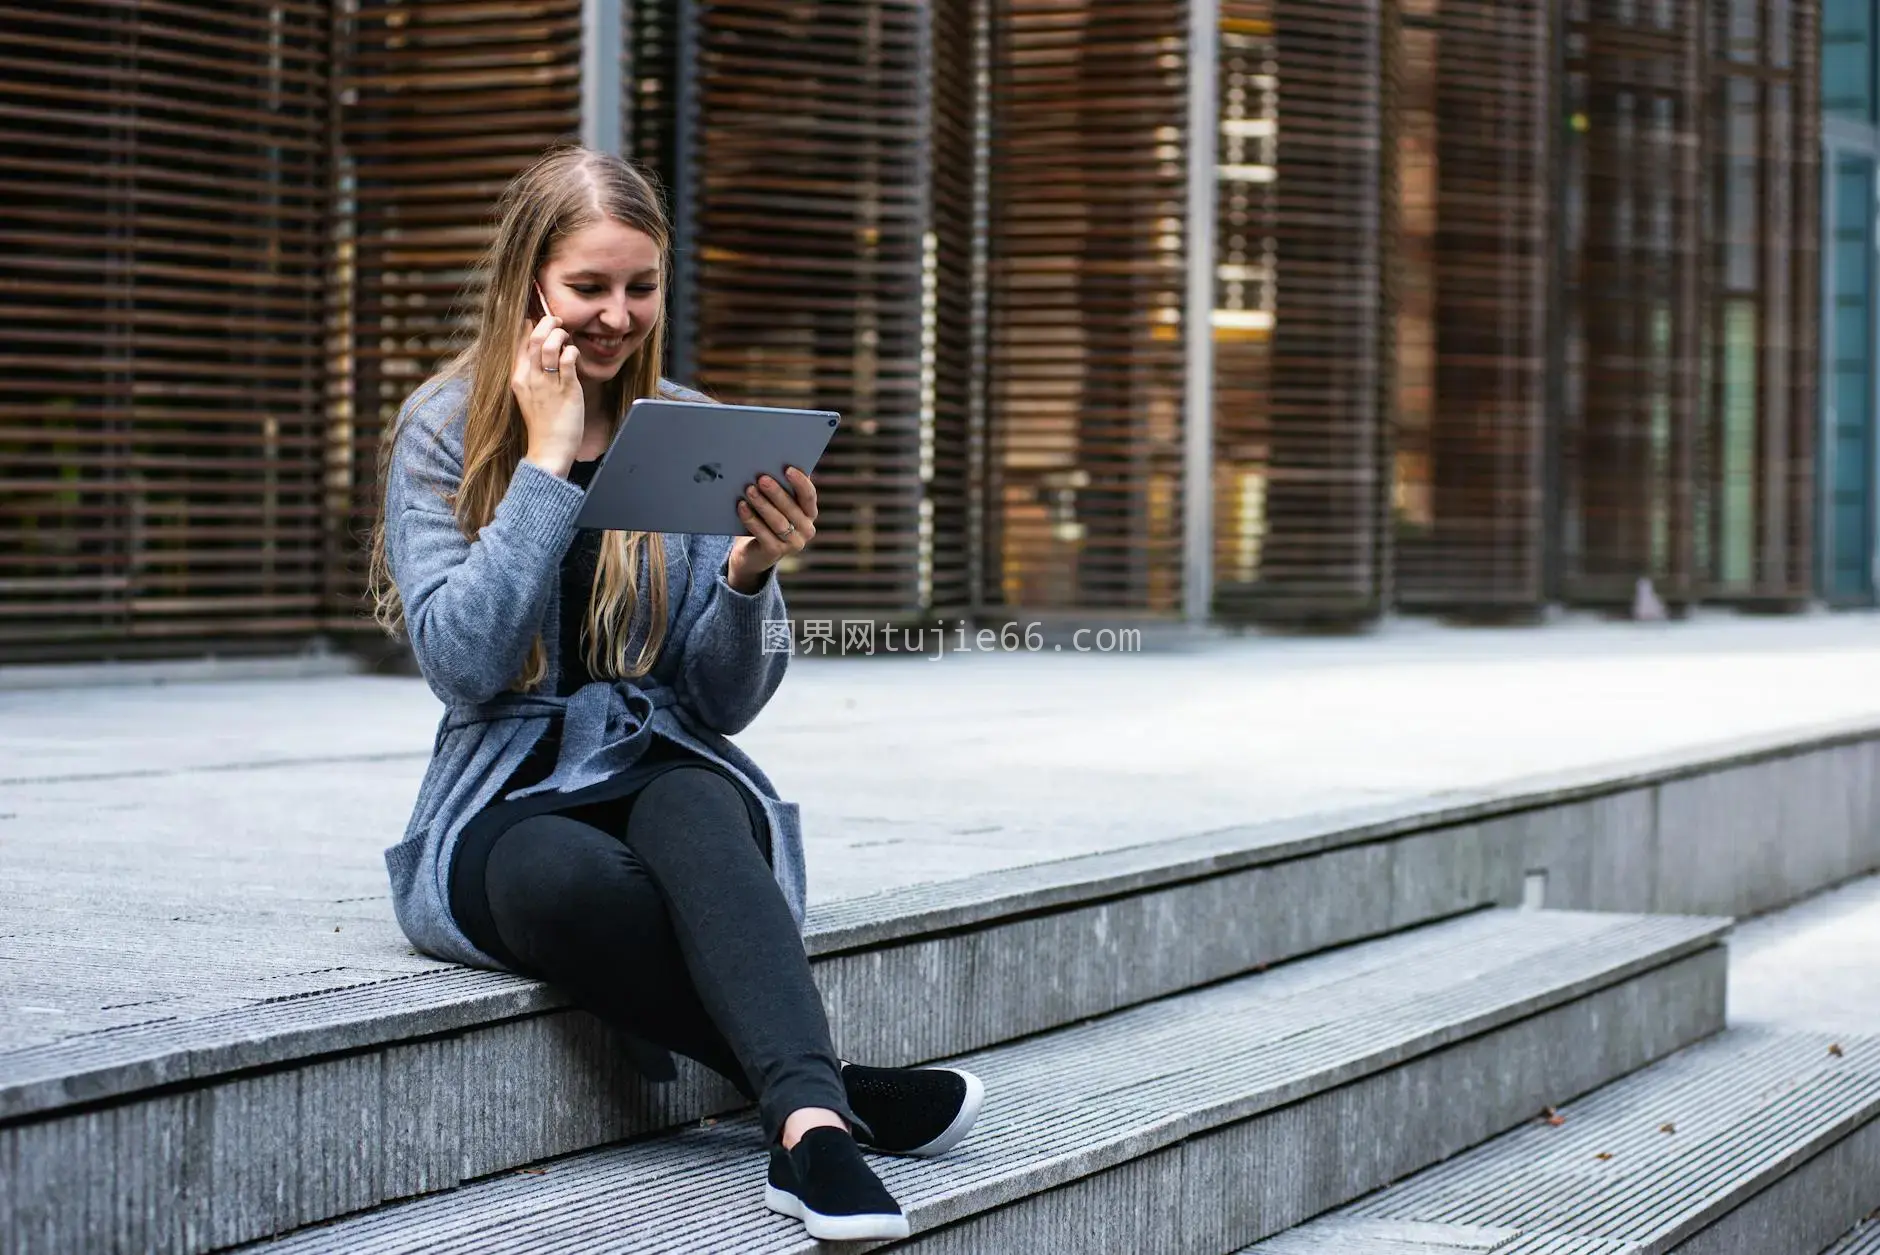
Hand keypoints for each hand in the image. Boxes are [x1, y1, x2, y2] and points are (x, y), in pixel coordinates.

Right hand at [510, 312, 584, 476]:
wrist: (549, 451)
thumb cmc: (543, 424)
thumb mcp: (529, 396)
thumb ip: (531, 374)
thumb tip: (539, 352)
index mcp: (518, 378)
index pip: (519, 343)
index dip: (529, 326)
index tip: (538, 320)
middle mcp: (530, 379)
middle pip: (534, 339)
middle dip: (547, 323)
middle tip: (557, 320)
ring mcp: (548, 384)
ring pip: (549, 345)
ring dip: (560, 334)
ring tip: (566, 336)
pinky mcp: (567, 390)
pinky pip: (568, 361)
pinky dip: (572, 351)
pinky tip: (574, 353)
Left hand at [729, 467, 817, 591]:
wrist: (752, 553)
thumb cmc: (765, 521)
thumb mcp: (775, 505)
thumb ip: (781, 488)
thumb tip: (773, 464)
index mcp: (809, 513)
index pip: (809, 496)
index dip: (800, 482)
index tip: (787, 469)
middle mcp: (806, 530)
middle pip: (792, 508)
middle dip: (776, 492)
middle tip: (761, 478)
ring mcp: (792, 544)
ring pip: (778, 522)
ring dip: (762, 504)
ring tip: (749, 490)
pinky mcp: (775, 552)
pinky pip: (763, 534)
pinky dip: (751, 519)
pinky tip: (742, 506)